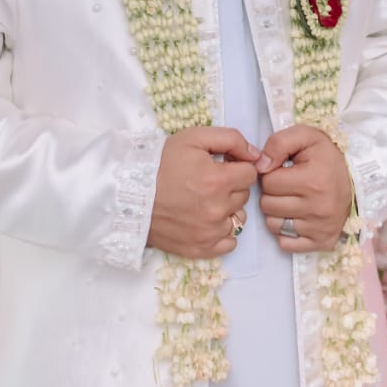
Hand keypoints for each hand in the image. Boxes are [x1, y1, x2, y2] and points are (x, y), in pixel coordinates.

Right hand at [147, 127, 260, 258]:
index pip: (250, 173)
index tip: (221, 166)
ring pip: (238, 218)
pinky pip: (229, 242)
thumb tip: (256, 155)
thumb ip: (230, 139)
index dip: (236, 166)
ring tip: (205, 200)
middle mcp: (217, 210)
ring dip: (228, 209)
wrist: (130, 193)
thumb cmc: (161, 163)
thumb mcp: (193, 138)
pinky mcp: (201, 249)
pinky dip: (221, 231)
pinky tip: (206, 219)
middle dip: (231, 186)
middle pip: (243, 195)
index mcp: (218, 180)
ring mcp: (210, 232)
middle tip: (207, 181)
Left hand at [257, 124, 352, 252]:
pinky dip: (285, 231)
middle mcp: (318, 208)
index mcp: (313, 181)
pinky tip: (295, 217)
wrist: (357, 179)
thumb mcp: (305, 137)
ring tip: (290, 200)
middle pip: (267, 205)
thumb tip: (260, 166)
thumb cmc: (326, 157)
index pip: (268, 182)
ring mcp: (321, 228)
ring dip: (276, 212)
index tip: (283, 170)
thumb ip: (278, 143)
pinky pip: (286, 243)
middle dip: (271, 193)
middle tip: (286, 186)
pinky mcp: (322, 242)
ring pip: (273, 224)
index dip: (270, 173)